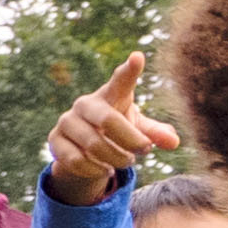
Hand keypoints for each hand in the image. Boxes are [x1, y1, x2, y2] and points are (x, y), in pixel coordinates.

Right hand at [44, 49, 174, 200]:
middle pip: (109, 120)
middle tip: (145, 150)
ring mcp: (67, 121)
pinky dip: (96, 169)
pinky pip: (77, 160)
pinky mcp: (54, 139)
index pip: (121, 80)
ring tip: (126, 162)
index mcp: (110, 95)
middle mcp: (86, 104)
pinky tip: (105, 169)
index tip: (138, 58)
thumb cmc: (117, 131)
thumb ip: (155, 133)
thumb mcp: (137, 129)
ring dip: (116, 158)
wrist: (82, 147)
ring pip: (94, 144)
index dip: (130, 70)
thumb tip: (174, 142)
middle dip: (131, 140)